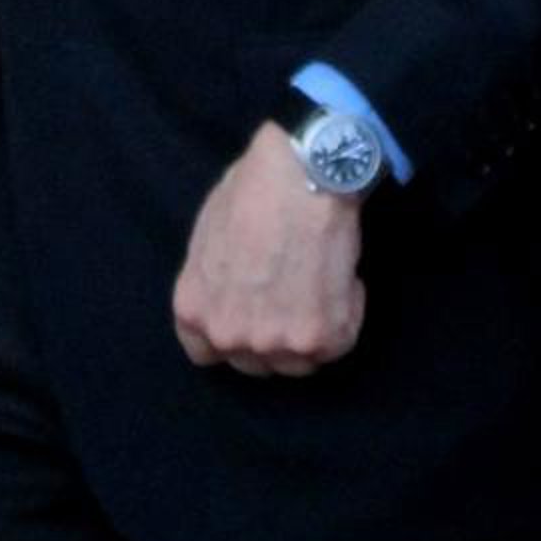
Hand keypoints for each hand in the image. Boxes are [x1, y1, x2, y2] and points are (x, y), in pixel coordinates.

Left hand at [171, 124, 366, 378]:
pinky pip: (338, 344)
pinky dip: (345, 315)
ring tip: (317, 285)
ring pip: (297, 363)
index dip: (231, 336)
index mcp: (195, 309)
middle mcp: (230, 335)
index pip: (205, 353)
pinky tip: (339, 279)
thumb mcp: (207, 232)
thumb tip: (228, 286)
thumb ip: (213, 277)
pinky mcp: (322, 337)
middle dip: (271, 337)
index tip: (250, 318)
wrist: (303, 177)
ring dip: (309, 333)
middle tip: (291, 299)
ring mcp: (276, 341)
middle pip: (254, 363)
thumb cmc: (253, 191)